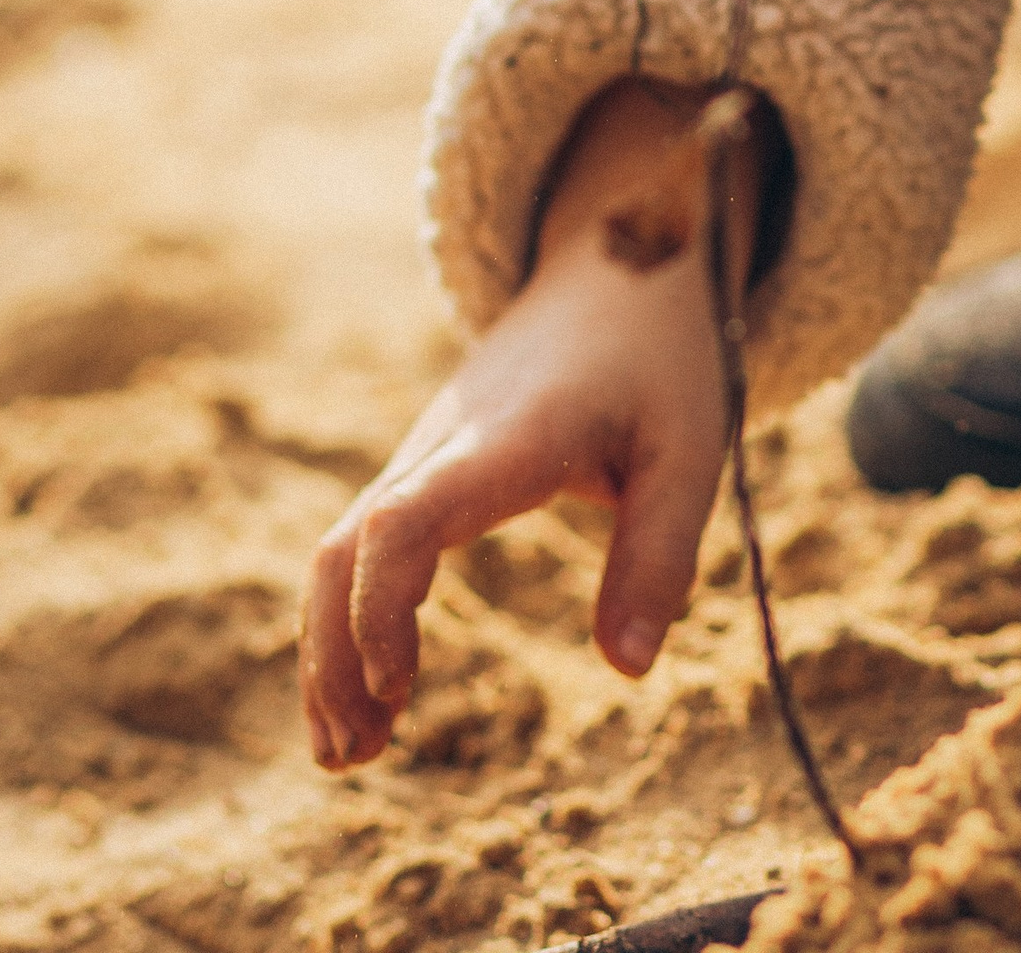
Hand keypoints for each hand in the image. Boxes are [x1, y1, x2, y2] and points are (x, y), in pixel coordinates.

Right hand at [299, 78, 767, 769]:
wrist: (618, 262)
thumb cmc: (662, 359)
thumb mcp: (691, 447)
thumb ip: (660, 554)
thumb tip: (628, 670)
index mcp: (511, 435)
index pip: (406, 517)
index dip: (381, 608)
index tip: (399, 688)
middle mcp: (447, 439)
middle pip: (346, 545)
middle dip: (334, 655)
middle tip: (352, 759)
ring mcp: (426, 448)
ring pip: (338, 546)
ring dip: (329, 649)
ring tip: (348, 754)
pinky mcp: (426, 462)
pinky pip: (361, 541)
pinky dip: (348, 617)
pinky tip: (373, 688)